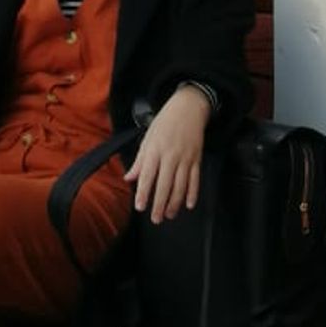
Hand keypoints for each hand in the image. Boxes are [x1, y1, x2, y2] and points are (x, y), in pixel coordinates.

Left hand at [123, 86, 209, 223]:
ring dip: (175, 203)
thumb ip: (139, 160)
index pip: (148, 175)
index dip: (144, 192)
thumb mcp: (148, 138)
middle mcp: (170, 155)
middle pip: (165, 184)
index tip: (140, 206)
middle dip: (159, 204)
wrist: (188, 108)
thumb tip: (128, 178)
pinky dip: (193, 194)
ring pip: (181, 186)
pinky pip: (195, 180)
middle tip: (155, 218)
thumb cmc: (165, 122)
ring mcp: (186, 158)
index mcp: (155, 149)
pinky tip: (188, 205)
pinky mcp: (197, 159)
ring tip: (169, 215)